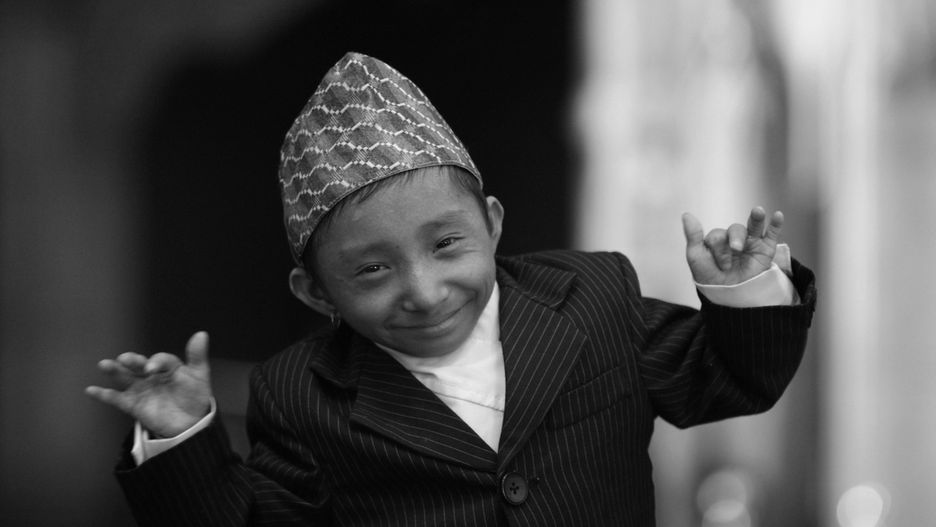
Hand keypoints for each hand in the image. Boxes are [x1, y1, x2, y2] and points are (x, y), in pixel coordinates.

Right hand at [86, 332, 212, 437]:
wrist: (190, 423)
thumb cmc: (195, 395)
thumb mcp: (199, 376)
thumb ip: (198, 356)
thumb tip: (202, 333)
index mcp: (167, 366)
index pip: (160, 360)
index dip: (156, 362)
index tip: (152, 369)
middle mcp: (150, 374)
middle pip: (139, 365)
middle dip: (132, 361)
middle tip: (125, 358)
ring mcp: (141, 388)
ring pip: (125, 377)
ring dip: (114, 371)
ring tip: (104, 364)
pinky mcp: (133, 404)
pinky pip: (116, 398)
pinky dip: (103, 394)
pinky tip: (91, 390)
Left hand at [681, 206, 782, 285]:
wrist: (729, 297)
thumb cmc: (710, 278)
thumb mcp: (696, 257)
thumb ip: (693, 236)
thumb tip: (686, 214)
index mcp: (718, 241)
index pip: (718, 236)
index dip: (718, 250)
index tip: (719, 266)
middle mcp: (734, 239)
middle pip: (735, 230)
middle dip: (734, 241)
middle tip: (735, 251)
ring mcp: (751, 243)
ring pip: (754, 225)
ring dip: (756, 217)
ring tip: (758, 211)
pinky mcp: (765, 250)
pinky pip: (772, 235)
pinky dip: (776, 225)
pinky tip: (778, 215)